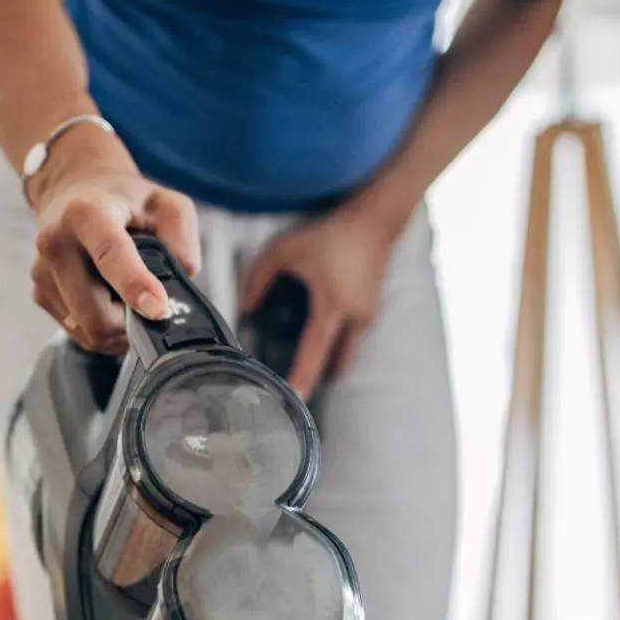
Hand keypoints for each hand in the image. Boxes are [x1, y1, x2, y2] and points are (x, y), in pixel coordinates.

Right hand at [29, 131, 200, 354]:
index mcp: (87, 213)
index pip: (109, 253)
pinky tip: (109, 302)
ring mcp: (42, 271)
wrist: (75, 192)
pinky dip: (100, 327)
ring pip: (87, 330)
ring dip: (117, 328)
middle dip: (130, 322)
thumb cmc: (125, 201)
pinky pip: (77, 331)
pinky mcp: (38, 293)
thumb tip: (180, 282)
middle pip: (95, 312)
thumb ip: (182, 238)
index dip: (134, 285)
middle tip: (151, 308)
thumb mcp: (166, 203)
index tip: (157, 308)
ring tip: (128, 300)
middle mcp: (55, 241)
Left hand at [239, 204, 399, 399]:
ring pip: (346, 352)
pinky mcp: (372, 311)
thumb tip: (245, 307)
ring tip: (305, 366)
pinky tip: (321, 340)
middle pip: (335, 362)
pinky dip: (337, 345)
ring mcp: (368, 316)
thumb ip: (260, 278)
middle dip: (318, 376)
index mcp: (332, 307)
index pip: (315, 352)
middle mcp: (354, 318)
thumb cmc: (330, 234)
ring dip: (328, 361)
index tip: (294, 397)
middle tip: (296, 387)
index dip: (303, 376)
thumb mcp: (286, 250)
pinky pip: (353, 339)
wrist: (374, 221)